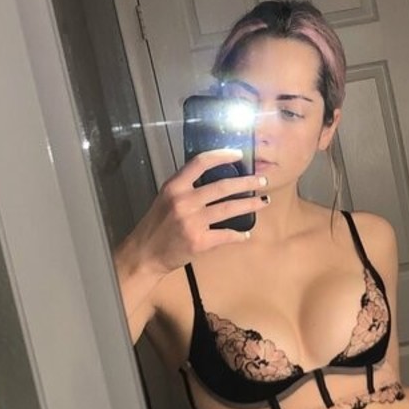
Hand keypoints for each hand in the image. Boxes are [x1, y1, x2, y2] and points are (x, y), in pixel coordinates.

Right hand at [121, 147, 270, 279]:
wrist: (145, 254)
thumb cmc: (157, 225)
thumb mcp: (166, 198)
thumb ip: (186, 187)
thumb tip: (216, 177)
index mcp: (174, 187)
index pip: (200, 163)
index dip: (222, 156)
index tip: (238, 154)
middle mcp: (183, 201)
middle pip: (222, 186)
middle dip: (247, 182)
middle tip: (261, 180)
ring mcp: (192, 222)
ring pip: (229, 209)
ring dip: (250, 204)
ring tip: (263, 201)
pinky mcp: (199, 241)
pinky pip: (226, 235)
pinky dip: (239, 235)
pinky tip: (246, 234)